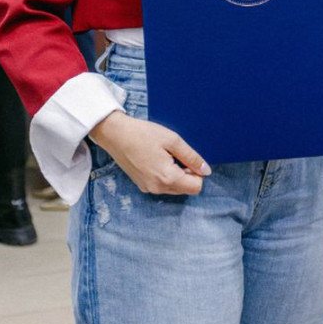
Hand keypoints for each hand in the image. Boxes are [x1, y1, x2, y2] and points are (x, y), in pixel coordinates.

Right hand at [89, 111, 210, 195]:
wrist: (116, 134)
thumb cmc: (144, 134)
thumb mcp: (173, 141)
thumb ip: (192, 157)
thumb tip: (206, 170)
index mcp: (167, 178)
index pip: (196, 187)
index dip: (197, 171)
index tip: (187, 157)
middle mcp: (158, 188)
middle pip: (186, 189)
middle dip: (187, 173)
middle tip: (175, 154)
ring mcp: (148, 188)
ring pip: (175, 188)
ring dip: (177, 174)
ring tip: (165, 155)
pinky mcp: (142, 185)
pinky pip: (162, 185)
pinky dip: (165, 175)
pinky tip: (156, 159)